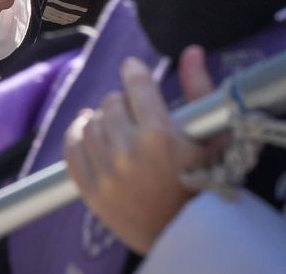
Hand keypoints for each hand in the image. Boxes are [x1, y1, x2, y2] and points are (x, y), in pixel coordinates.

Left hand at [62, 47, 217, 253]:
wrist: (186, 234)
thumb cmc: (205, 182)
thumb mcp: (213, 137)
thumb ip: (201, 90)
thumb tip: (191, 51)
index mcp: (159, 136)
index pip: (135, 84)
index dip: (134, 72)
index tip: (134, 71)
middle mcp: (128, 153)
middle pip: (111, 103)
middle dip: (124, 102)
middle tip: (134, 112)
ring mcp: (106, 174)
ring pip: (90, 123)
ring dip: (103, 120)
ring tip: (116, 125)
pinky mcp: (90, 191)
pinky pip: (71, 149)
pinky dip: (77, 136)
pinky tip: (88, 132)